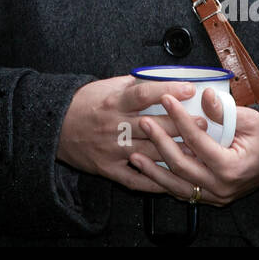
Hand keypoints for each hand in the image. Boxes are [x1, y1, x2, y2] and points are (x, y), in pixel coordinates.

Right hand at [56, 76, 197, 193]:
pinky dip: (155, 181)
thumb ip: (132, 85)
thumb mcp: (104, 87)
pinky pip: (135, 179)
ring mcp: (112, 149)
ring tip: (198, 150)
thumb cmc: (83, 104)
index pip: (144, 94)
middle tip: (205, 123)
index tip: (190, 89)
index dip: (168, 91)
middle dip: (182, 124)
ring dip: (176, 152)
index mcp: (114, 102)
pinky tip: (173, 179)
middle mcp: (114, 126)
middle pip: (154, 125)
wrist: (53, 127)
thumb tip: (160, 79)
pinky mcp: (108, 168)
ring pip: (150, 153)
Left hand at [129, 89, 258, 204]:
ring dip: (153, 170)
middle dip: (160, 142)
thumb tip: (205, 96)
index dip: (179, 118)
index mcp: (231, 167)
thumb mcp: (251, 120)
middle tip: (143, 123)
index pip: (197, 140)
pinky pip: (182, 193)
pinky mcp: (211, 198)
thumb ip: (225, 111)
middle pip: (181, 165)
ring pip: (177, 186)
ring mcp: (216, 196)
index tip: (166, 99)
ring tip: (134, 154)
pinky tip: (149, 172)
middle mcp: (222, 186)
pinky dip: (163, 183)